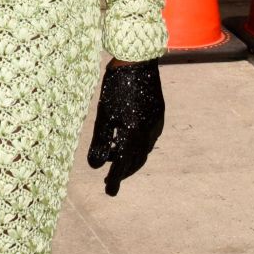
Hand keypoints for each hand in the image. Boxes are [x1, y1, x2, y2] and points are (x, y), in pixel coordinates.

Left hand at [86, 59, 164, 195]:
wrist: (138, 61)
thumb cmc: (115, 87)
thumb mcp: (103, 115)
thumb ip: (100, 141)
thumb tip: (95, 165)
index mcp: (133, 133)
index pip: (122, 164)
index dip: (115, 179)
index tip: (109, 191)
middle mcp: (148, 132)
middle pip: (135, 160)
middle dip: (122, 171)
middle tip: (110, 180)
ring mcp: (156, 123)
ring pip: (143, 150)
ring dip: (130, 159)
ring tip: (116, 162)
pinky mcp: (158, 115)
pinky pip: (149, 138)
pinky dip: (138, 146)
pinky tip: (129, 143)